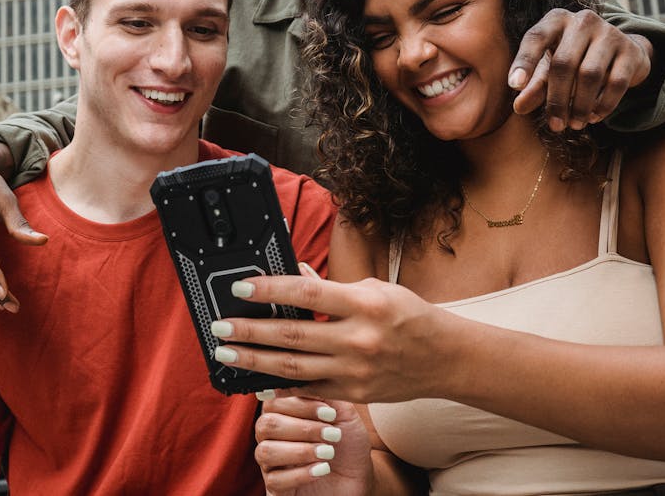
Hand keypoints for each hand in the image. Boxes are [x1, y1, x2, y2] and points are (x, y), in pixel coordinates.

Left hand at [212, 276, 445, 402]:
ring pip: (294, 367)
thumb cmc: (409, 316)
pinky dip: (280, 385)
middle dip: (251, 332)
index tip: (240, 288)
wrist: (445, 358)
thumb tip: (293, 271)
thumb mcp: (374, 289)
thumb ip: (331, 286)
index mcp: (365, 304)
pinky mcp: (354, 392)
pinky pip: (309, 389)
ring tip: (227, 354)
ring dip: (255, 361)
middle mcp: (359, 338)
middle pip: (293, 336)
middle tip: (220, 328)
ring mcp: (355, 370)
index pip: (307, 294)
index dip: (270, 290)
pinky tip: (256, 379)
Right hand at [256, 395, 371, 495]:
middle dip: (302, 428)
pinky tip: (322, 470)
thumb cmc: (348, 442)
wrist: (361, 476)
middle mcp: (273, 436)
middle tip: (331, 434)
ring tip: (328, 452)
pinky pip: (274, 480)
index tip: (329, 413)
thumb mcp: (343, 413)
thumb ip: (323, 393)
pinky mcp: (277, 488)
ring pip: (266, 451)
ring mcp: (272, 463)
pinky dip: (300, 474)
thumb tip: (300, 378)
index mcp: (284, 413)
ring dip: (301, 451)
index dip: (299, 405)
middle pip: (266, 425)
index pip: (273, 401)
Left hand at [508, 9, 651, 130]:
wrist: (621, 52)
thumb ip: (534, 85)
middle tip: (555, 125)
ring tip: (574, 124)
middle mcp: (582, 21)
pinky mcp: (630, 51)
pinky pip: (615, 83)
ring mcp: (609, 33)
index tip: (514, 85)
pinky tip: (594, 117)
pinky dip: (603, 105)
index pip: (536, 38)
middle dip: (556, 99)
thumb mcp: (550, 68)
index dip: (524, 61)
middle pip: (564, 63)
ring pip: (590, 75)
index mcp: (556, 20)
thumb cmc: (575, 59)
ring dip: (580, 105)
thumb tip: (519, 107)